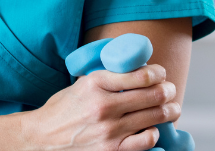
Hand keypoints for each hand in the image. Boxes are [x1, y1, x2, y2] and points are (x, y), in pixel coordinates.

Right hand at [23, 64, 179, 150]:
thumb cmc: (62, 110)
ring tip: (171, 107)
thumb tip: (136, 71)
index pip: (140, 75)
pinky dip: (154, 132)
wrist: (43, 137)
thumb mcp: (80, 85)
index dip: (158, 73)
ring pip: (155, 116)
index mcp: (94, 84)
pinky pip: (148, 139)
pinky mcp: (113, 149)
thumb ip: (106, 79)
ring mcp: (110, 130)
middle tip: (170, 89)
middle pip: (153, 95)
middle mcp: (103, 106)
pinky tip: (152, 128)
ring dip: (170, 110)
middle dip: (168, 90)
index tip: (160, 73)